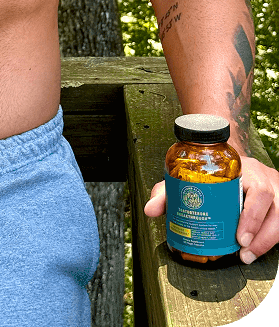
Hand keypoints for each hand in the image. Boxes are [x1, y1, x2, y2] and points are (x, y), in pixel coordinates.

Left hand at [144, 156, 278, 262]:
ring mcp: (277, 191)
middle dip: (261, 233)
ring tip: (247, 256)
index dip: (252, 216)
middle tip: (242, 250)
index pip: (257, 190)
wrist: (228, 160)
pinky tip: (256, 250)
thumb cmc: (209, 173)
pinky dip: (271, 239)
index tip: (239, 237)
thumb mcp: (188, 178)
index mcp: (245, 169)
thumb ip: (168, 193)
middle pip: (274, 206)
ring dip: (267, 240)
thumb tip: (150, 210)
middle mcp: (266, 179)